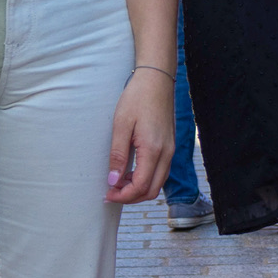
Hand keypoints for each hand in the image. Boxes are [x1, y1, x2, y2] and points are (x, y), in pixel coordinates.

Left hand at [105, 67, 174, 204]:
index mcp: (154, 149)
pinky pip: (160, 173)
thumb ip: (118, 155)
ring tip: (118, 182)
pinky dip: (146, 179)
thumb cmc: (137, 98)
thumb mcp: (121, 124)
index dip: (123, 196)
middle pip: (152, 191)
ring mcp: (170, 151)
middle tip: (111, 192)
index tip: (107, 194)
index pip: (141, 186)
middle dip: (131, 197)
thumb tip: (113, 180)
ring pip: (158, 184)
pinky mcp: (169, 146)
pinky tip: (130, 172)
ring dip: (139, 189)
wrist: (157, 80)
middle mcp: (166, 154)